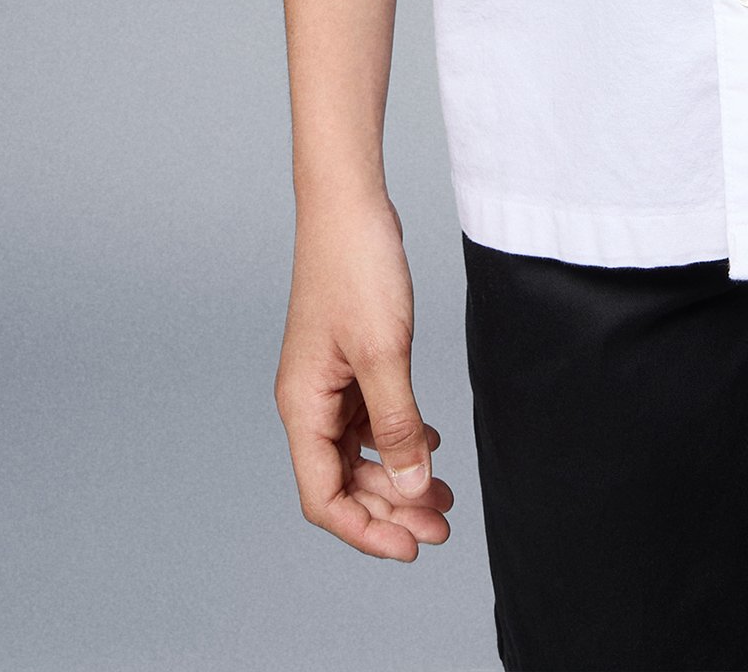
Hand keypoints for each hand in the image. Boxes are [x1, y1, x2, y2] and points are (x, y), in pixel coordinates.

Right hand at [275, 192, 454, 558]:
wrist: (349, 201)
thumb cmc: (356, 266)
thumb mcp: (385, 352)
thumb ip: (398, 425)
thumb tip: (413, 486)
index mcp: (303, 406)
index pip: (324, 497)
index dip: (366, 531)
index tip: (412, 547)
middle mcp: (309, 401)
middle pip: (343, 482)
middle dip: (392, 509)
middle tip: (443, 525)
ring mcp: (328, 381)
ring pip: (359, 452)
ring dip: (399, 476)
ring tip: (445, 494)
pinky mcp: (348, 360)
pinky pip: (370, 418)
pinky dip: (399, 436)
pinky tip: (432, 440)